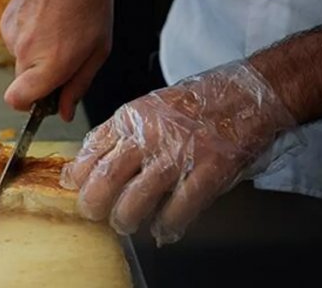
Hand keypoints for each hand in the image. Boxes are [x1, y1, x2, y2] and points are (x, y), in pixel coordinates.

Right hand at [0, 0, 112, 121]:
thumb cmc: (90, 3)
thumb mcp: (98, 50)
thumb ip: (78, 85)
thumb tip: (64, 112)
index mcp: (51, 64)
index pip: (18, 101)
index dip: (28, 105)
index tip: (44, 99)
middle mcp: (26, 52)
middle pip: (23, 83)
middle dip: (41, 77)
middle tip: (66, 55)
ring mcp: (12, 35)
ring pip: (21, 60)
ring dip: (37, 53)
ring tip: (59, 28)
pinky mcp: (5, 21)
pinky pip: (16, 41)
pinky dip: (30, 36)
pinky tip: (47, 18)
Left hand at [60, 62, 298, 244]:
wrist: (248, 93)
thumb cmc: (198, 102)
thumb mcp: (149, 107)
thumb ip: (121, 133)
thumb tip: (88, 163)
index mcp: (132, 117)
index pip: (91, 150)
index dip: (77, 175)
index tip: (73, 187)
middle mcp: (150, 134)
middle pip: (106, 178)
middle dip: (93, 203)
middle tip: (93, 213)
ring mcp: (179, 153)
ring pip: (136, 199)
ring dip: (125, 219)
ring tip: (125, 223)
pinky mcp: (209, 170)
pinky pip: (179, 208)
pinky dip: (167, 224)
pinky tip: (163, 228)